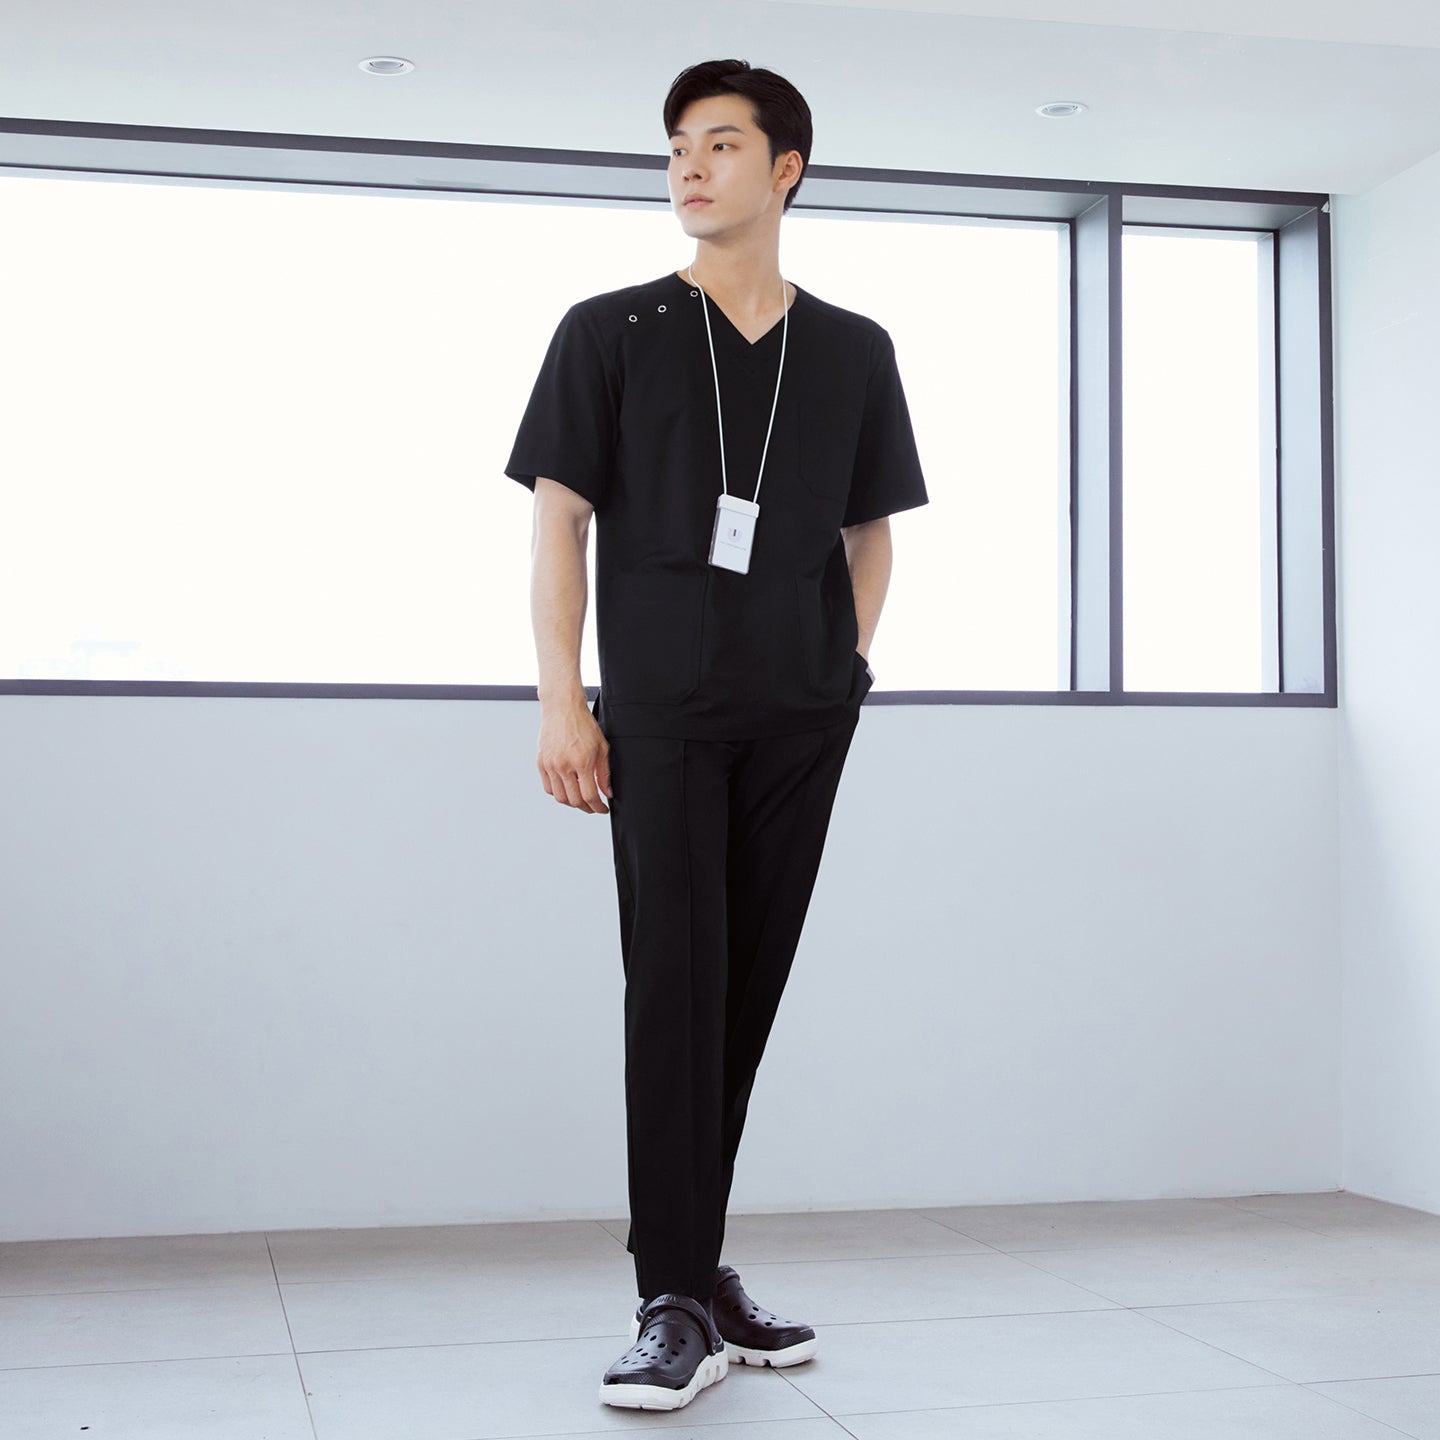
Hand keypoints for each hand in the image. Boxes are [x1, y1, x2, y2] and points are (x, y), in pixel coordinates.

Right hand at [537, 699, 612, 813]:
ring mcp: (550, 765)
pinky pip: (548, 787)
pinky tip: (567, 790)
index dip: (598, 807)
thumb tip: (607, 793)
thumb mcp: (602, 747)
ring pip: (559, 797)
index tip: (602, 809)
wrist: (562, 708)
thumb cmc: (583, 724)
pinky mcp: (541, 762)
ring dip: (572, 803)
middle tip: (593, 807)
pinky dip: (558, 793)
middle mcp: (563, 765)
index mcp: (581, 761)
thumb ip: (604, 773)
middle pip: (574, 800)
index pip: (589, 796)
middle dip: (586, 808)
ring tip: (581, 800)